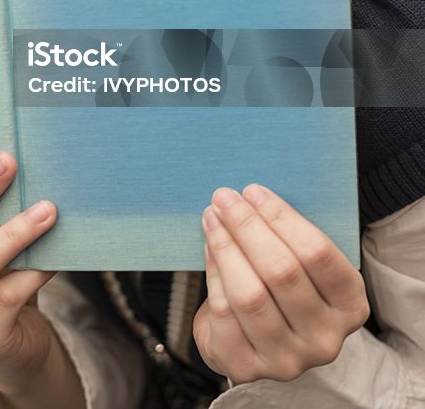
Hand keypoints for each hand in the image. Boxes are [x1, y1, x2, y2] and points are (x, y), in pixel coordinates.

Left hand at [192, 184, 368, 384]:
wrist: (259, 340)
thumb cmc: (284, 288)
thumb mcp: (304, 265)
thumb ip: (291, 236)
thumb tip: (253, 193)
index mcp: (350, 305)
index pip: (317, 254)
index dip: (282, 218)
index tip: (253, 191)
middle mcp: (324, 339)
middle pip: (281, 272)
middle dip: (247, 227)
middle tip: (224, 198)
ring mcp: (287, 359)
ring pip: (250, 294)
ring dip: (226, 247)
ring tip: (212, 218)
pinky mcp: (248, 368)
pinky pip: (224, 313)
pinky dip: (213, 274)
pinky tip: (209, 249)